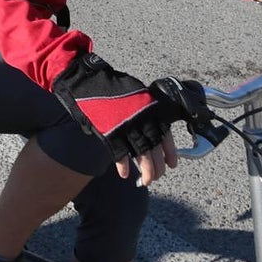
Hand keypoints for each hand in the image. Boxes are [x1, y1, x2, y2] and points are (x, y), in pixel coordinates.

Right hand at [52, 53, 169, 165]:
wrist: (89, 81)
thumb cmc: (113, 88)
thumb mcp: (137, 95)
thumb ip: (147, 112)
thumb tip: (155, 130)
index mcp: (150, 108)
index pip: (165, 134)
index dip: (169, 152)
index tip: (172, 164)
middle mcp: (141, 118)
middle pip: (154, 147)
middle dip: (157, 166)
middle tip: (157, 176)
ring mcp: (126, 126)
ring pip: (141, 153)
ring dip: (145, 170)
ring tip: (146, 180)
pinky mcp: (109, 132)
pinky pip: (120, 153)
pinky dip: (123, 165)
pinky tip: (125, 173)